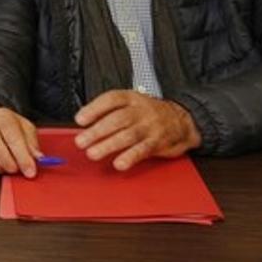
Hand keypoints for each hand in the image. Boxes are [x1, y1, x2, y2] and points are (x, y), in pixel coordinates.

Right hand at [0, 104, 42, 177]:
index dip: (23, 159)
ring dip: (1, 168)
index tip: (31, 172)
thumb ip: (32, 143)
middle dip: (11, 166)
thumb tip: (38, 158)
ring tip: (6, 162)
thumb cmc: (7, 124)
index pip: (13, 140)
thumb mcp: (25, 127)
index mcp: (3, 118)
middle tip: (18, 168)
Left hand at [74, 90, 201, 170]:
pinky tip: (119, 163)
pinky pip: (143, 150)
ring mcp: (150, 127)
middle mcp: (140, 111)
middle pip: (117, 120)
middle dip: (97, 131)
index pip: (111, 99)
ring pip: (127, 135)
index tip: (79, 119)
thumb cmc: (149, 113)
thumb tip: (85, 124)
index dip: (94, 109)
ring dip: (108, 145)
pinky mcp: (158, 142)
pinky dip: (130, 157)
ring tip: (92, 153)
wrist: (183, 120)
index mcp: (131, 98)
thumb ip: (110, 111)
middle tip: (81, 141)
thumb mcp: (131, 103)